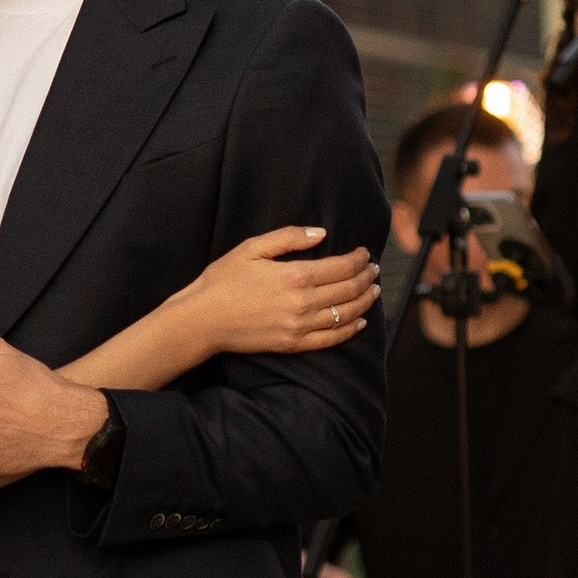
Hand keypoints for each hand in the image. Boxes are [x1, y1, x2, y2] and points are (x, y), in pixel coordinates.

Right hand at [170, 226, 377, 359]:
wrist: (203, 320)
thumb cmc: (223, 280)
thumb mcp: (252, 248)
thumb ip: (289, 238)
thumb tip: (321, 233)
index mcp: (294, 275)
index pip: (341, 267)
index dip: (359, 259)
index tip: (365, 253)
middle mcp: (302, 303)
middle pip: (348, 290)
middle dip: (366, 278)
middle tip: (374, 269)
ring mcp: (299, 326)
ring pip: (345, 314)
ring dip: (365, 301)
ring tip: (374, 290)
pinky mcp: (293, 344)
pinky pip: (331, 339)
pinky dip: (350, 329)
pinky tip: (360, 321)